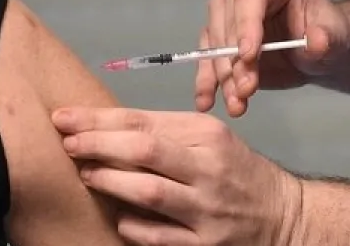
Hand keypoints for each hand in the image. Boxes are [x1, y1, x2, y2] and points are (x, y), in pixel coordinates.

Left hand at [53, 107, 301, 245]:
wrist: (286, 217)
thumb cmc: (235, 172)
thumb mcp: (210, 140)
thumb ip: (163, 133)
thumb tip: (101, 127)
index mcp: (207, 135)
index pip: (143, 121)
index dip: (98, 120)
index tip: (64, 117)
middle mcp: (209, 169)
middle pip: (144, 151)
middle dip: (98, 145)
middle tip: (67, 143)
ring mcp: (208, 210)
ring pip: (148, 193)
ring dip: (109, 183)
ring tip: (86, 175)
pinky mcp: (206, 245)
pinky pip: (158, 236)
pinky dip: (132, 225)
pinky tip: (117, 217)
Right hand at [197, 0, 349, 117]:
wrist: (317, 53)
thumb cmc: (328, 34)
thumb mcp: (337, 35)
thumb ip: (329, 37)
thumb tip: (317, 42)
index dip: (246, 24)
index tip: (249, 56)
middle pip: (228, 19)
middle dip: (235, 57)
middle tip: (247, 88)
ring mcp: (226, 10)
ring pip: (214, 41)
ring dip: (222, 75)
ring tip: (237, 104)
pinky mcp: (217, 36)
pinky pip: (206, 57)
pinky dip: (206, 81)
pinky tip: (206, 100)